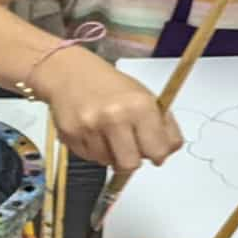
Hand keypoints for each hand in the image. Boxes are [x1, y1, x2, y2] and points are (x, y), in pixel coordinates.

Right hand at [36, 50, 181, 171]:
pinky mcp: (70, 135)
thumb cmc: (112, 86)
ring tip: (106, 134)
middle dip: (131, 161)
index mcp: (140, 106)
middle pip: (130, 165)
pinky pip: (88, 157)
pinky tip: (91, 132)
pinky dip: (93, 149)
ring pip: (107, 162)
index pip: (158, 150)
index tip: (153, 151)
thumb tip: (167, 152)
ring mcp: (90, 127)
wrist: (69, 73)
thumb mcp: (145, 97)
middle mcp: (115, 117)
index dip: (158, 154)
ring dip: (110, 154)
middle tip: (130, 150)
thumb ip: (162, 125)